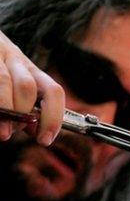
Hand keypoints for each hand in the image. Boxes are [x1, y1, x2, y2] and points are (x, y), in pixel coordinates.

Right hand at [0, 30, 64, 145]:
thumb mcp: (15, 87)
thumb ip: (27, 109)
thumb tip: (34, 129)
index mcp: (32, 71)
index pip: (54, 92)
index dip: (53, 119)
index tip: (44, 140)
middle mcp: (16, 60)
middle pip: (27, 87)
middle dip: (22, 115)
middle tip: (11, 131)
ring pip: (4, 81)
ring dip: (4, 110)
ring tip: (1, 131)